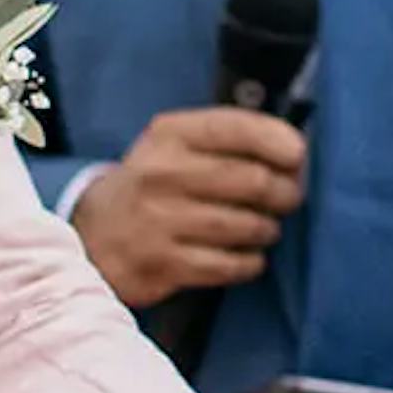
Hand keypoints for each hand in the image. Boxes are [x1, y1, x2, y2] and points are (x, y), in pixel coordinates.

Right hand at [72, 107, 305, 310]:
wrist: (95, 234)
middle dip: (283, 191)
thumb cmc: (155, 184)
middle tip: (288, 198)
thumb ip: (230, 139)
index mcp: (170, 135)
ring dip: (267, 229)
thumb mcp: (177, 145)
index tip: (297, 156)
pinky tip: (248, 256)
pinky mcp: (162, 263)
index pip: (237, 128)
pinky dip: (249, 262)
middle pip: (251, 180)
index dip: (278, 141)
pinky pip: (228, 265)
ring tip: (265, 228)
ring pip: (244, 225)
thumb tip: (296, 154)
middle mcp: (161, 173)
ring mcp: (159, 220)